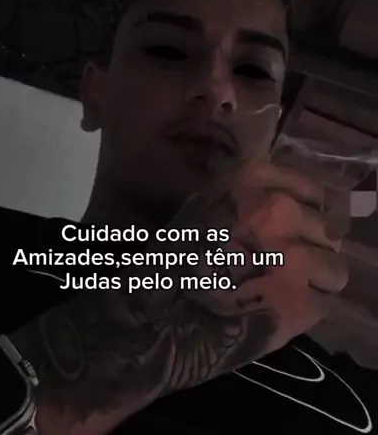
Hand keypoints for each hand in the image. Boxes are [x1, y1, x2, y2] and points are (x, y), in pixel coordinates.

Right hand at [150, 158, 348, 392]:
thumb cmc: (174, 257)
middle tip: (282, 264)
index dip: (308, 215)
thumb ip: (250, 196)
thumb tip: (293, 203)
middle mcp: (280, 210)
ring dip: (314, 280)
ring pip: (335, 268)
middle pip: (327, 230)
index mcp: (253, 179)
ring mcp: (295, 257)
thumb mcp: (206, 204)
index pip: (314, 193)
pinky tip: (277, 309)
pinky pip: (327, 303)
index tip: (296, 230)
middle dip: (309, 247)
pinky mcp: (302, 303)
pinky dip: (308, 308)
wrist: (157, 313)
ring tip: (281, 289)